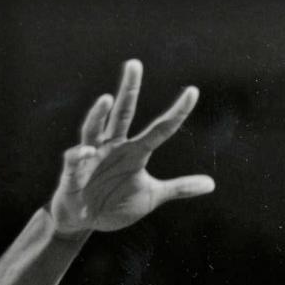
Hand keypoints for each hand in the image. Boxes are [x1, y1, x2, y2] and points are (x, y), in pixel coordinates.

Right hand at [49, 59, 213, 235]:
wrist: (83, 220)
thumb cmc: (114, 203)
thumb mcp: (150, 197)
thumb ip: (178, 188)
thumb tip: (211, 184)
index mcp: (135, 152)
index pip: (160, 129)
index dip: (177, 113)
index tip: (193, 92)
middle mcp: (113, 147)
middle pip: (123, 113)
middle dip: (129, 90)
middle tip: (134, 64)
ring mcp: (91, 157)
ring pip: (95, 129)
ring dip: (98, 115)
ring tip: (106, 100)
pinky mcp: (72, 174)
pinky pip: (74, 161)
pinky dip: (77, 156)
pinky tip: (82, 151)